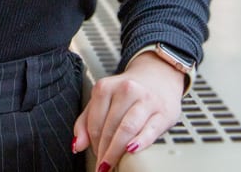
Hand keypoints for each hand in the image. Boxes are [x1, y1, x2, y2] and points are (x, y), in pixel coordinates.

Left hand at [71, 52, 183, 170]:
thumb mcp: (103, 100)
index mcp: (106, 87)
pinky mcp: (163, 112)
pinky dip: (139, 143)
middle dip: (104, 151)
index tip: (95, 156)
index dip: (92, 143)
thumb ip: (86, 121)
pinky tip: (131, 151)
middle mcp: (126, 90)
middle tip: (103, 166)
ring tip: (113, 165)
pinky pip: (150, 131)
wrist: (158, 77)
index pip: (94, 122)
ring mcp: (146, 100)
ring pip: (126, 128)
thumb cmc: (128, 93)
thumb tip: (77, 145)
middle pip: (109, 127)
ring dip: (117, 151)